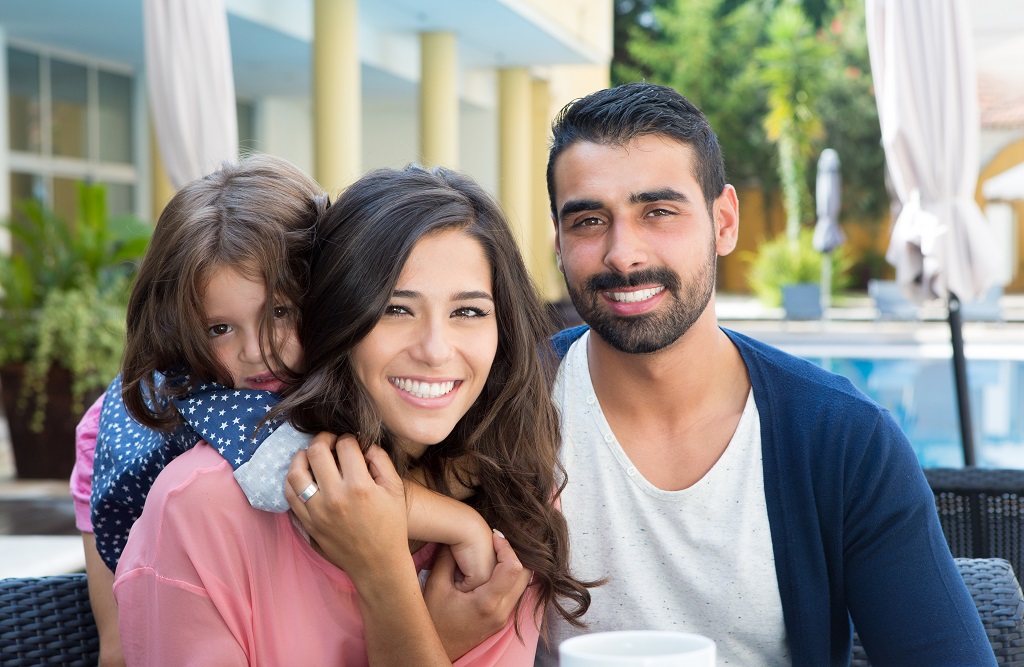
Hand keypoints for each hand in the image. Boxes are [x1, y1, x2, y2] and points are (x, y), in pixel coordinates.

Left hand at [286, 433, 410, 584]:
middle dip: (323, 439)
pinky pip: (289, 495)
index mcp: (360, 486)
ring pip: (295, 472)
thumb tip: (364, 445)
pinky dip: (292, 480)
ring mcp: (317, 511)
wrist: (378, 563)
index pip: (345, 446)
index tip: (351, 443)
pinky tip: (303, 475)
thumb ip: (381, 461)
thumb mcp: (395, 490)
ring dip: (301, 456)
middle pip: (316, 452)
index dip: (348, 438)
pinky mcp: (308, 523)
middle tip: (330, 441)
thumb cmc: (391, 526)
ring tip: (311, 455)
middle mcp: (335, 497)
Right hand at [424, 531, 532, 660]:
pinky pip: (515, 593)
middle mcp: (501, 612)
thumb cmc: (433, 621)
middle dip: (514, 553)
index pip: (512, 568)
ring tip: (494, 552)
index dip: (506, 547)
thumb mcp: (435, 587)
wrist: (437, 649)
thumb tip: (455, 536)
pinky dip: (510, 577)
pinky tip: (492, 569)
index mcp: (487, 603)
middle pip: (525, 575)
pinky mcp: (502, 620)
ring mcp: (504, 618)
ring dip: (513, 564)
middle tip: (497, 541)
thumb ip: (446, 560)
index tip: (494, 535)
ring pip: (523, 584)